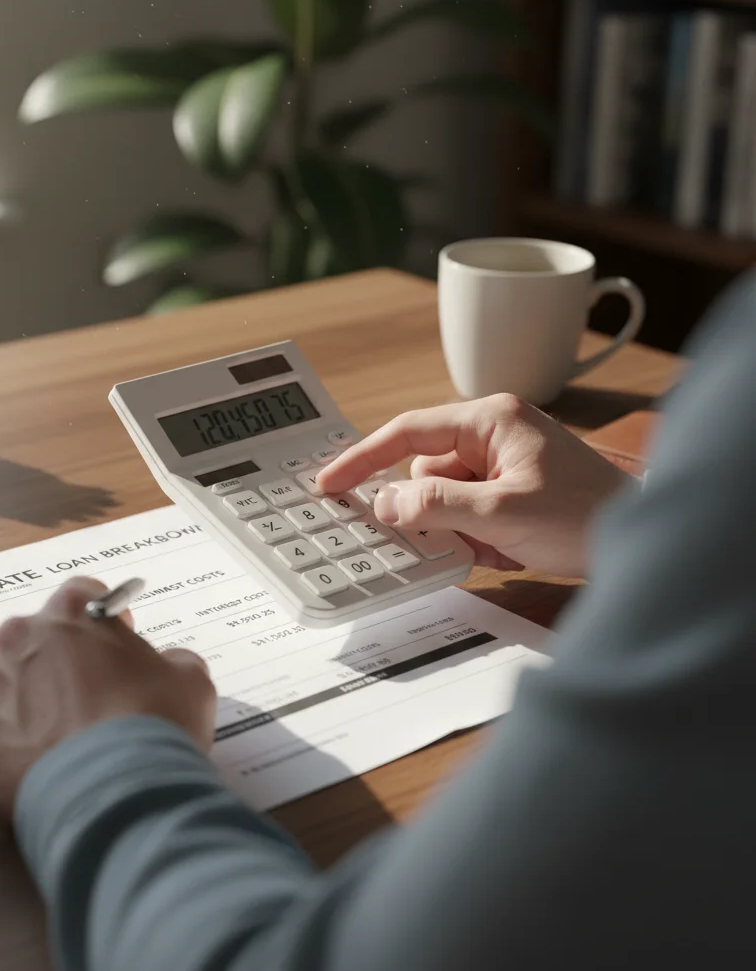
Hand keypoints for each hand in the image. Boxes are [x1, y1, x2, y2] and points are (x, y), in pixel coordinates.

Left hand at [0, 578, 215, 813]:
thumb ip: (169, 661)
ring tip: (63, 743)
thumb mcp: (189, 678)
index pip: (81, 595)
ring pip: (8, 688)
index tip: (117, 640)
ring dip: (30, 705)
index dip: (102, 619)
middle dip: (61, 663)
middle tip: (92, 698)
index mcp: (71, 614)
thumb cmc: (156, 721)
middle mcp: (20, 639)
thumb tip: (161, 668)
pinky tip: (38, 769)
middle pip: (37, 641)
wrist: (115, 792)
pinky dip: (7, 748)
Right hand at [317, 394, 631, 577]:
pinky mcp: (508, 493)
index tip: (330, 481)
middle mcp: (492, 436)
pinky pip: (467, 517)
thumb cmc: (586, 515)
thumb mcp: (500, 512)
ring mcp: (501, 466)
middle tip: (460, 538)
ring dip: (460, 533)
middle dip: (434, 514)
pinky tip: (511, 550)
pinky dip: (478, 540)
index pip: (408, 432)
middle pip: (425, 475)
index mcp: (490, 420)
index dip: (363, 457)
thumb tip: (383, 503)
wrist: (641, 546)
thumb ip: (434, 506)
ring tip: (502, 546)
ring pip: (444, 502)